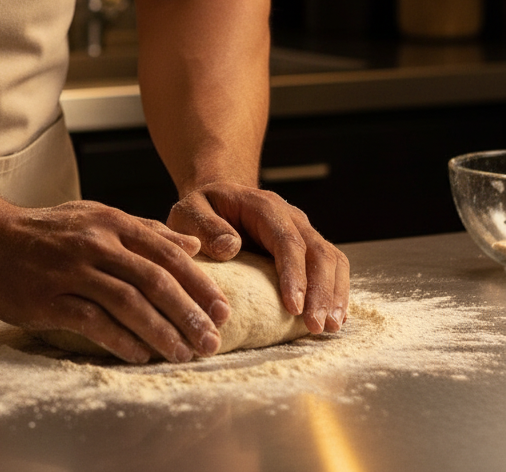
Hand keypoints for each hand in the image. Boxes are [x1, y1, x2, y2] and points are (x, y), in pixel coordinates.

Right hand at [0, 199, 234, 363]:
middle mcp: (94, 243)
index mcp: (109, 221)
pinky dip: (122, 341)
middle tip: (212, 340)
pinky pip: (94, 323)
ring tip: (184, 354)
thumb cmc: (45, 231)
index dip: (198, 282)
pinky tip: (141, 355)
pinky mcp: (50, 299)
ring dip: (162, 332)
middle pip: (154, 279)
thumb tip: (194, 243)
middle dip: (189, 312)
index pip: (166, 251)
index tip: (222, 309)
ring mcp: (71, 271)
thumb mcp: (95, 217)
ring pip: (128, 303)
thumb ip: (144, 230)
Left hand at [167, 182, 349, 333]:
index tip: (294, 307)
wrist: (218, 200)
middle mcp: (290, 217)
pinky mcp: (308, 247)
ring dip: (334, 294)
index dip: (294, 274)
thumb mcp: (190, 212)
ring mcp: (303, 231)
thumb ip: (205, 226)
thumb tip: (230, 247)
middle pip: (318, 252)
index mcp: (263, 207)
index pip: (287, 241)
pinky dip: (337, 292)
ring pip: (332, 260)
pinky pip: (332, 267)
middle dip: (321, 291)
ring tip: (329, 327)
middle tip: (316, 325)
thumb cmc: (202, 210)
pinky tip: (335, 318)